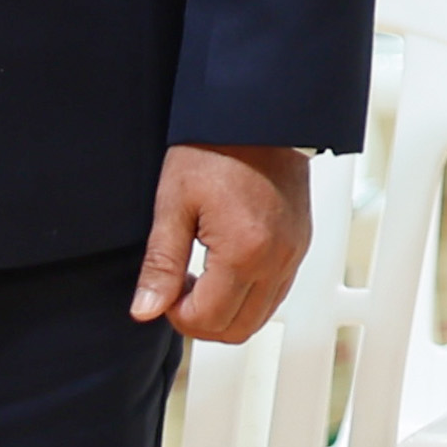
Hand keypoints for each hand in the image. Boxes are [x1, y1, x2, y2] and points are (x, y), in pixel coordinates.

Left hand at [135, 143, 312, 340]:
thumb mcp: (174, 205)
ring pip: (261, 317)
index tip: (164, 290)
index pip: (208, 320)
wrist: (262, 117)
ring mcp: (295, 252)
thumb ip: (160, 265)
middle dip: (202, 322)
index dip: (175, 315)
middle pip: (239, 329)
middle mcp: (278, 258)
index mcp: (245, 250)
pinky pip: (276, 292)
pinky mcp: (301, 244)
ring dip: (226, 312)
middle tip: (179, 292)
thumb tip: (146, 310)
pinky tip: (225, 269)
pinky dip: (248, 297)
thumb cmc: (216, 150)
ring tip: (201, 279)